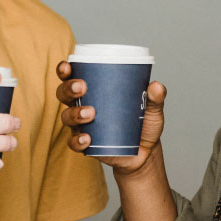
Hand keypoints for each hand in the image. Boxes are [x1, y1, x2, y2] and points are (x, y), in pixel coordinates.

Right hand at [55, 61, 166, 176]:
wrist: (145, 153)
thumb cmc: (144, 124)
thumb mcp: (152, 109)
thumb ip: (156, 97)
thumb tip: (156, 86)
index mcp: (94, 91)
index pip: (72, 76)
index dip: (65, 70)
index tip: (67, 67)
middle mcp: (82, 106)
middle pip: (63, 94)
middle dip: (68, 88)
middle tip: (82, 87)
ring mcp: (82, 126)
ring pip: (67, 117)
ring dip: (75, 113)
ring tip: (90, 113)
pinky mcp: (86, 145)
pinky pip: (74, 142)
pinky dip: (78, 140)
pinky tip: (87, 138)